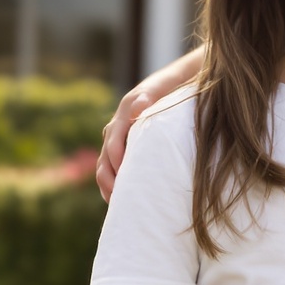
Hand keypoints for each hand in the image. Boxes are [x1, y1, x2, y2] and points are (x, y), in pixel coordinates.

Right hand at [98, 48, 203, 199]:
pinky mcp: (126, 145)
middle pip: (105, 156)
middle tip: (119, 200)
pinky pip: (112, 166)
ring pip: (105, 163)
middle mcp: (118, 124)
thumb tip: (137, 109)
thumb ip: (150, 95)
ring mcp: (120, 135)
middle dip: (109, 178)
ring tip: (117, 204)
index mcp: (126, 110)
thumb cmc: (175, 85)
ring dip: (108, 184)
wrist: (178, 80)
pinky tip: (119, 200)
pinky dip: (113, 182)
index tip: (124, 179)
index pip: (113, 140)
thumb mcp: (164, 86)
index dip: (117, 161)